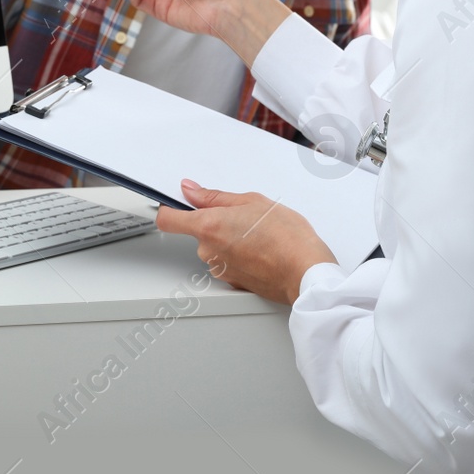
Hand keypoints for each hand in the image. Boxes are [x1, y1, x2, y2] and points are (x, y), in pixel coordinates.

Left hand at [156, 179, 337, 305]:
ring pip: (216, 247)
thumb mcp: (252, 201)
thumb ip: (215, 196)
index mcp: (208, 226)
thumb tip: (192, 191)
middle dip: (217, 222)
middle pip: (198, 232)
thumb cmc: (286, 237)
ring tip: (259, 235)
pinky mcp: (233, 282)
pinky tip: (262, 250)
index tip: (178, 203)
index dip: (170, 209)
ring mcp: (219, 269)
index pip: (168, 219)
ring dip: (230, 239)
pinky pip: (228, 262)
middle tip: (244, 217)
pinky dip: (240, 255)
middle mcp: (208, 251)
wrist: (305, 272)